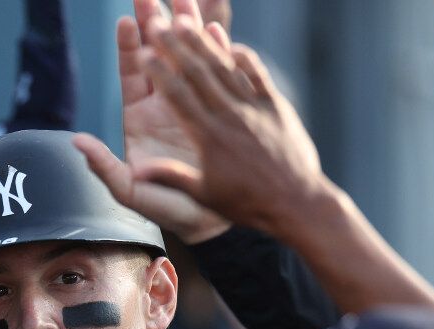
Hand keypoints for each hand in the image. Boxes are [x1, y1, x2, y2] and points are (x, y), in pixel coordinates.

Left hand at [73, 0, 229, 243]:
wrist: (214, 221)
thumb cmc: (171, 210)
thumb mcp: (132, 193)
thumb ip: (105, 169)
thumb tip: (77, 142)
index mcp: (141, 119)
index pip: (132, 74)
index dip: (128, 48)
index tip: (125, 22)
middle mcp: (165, 105)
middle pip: (157, 54)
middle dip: (154, 22)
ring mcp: (193, 102)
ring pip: (187, 56)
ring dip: (185, 26)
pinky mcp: (218, 107)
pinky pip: (216, 71)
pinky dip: (216, 48)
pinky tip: (216, 26)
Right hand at [131, 15, 325, 243]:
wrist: (296, 204)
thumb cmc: (247, 205)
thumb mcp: (204, 196)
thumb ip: (170, 177)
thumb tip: (137, 171)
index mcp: (208, 137)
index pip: (177, 95)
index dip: (158, 70)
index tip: (143, 52)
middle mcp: (230, 116)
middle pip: (197, 71)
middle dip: (174, 44)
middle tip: (156, 22)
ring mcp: (255, 108)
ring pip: (224, 66)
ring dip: (202, 41)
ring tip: (185, 19)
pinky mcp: (276, 106)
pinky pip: (257, 73)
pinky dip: (242, 56)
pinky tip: (229, 43)